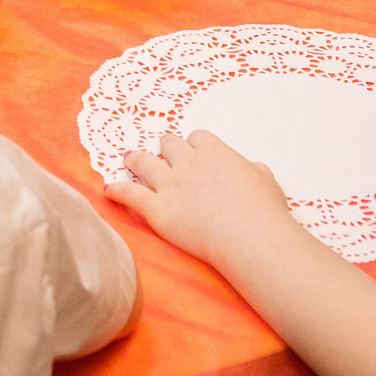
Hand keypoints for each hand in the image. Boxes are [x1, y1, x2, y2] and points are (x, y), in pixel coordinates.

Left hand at [104, 130, 296, 269]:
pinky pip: (130, 195)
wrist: (250, 237)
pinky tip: (108, 192)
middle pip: (168, 144)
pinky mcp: (158, 210)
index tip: (194, 152)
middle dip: (166, 149)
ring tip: (128, 159)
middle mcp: (188, 163)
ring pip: (144, 162)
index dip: (194, 146)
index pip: (196, 138)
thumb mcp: (266, 181)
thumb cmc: (264, 211)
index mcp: (214, 152)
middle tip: (162, 155)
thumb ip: (254, 170)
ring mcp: (170, 185)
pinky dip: (117, 192)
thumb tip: (252, 169)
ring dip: (134, 160)